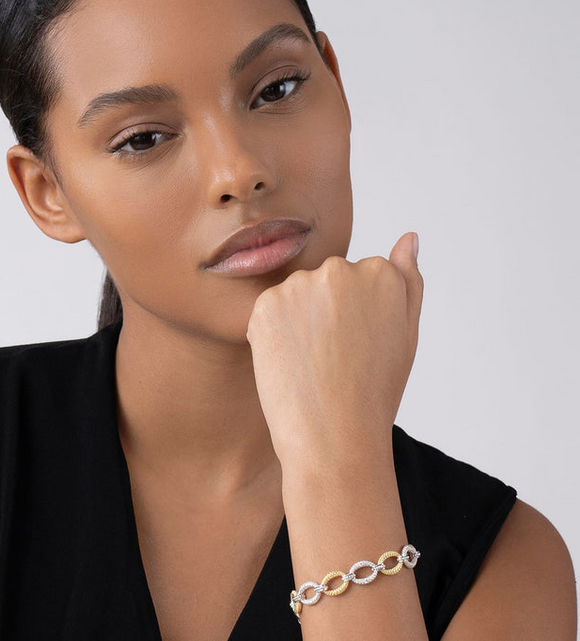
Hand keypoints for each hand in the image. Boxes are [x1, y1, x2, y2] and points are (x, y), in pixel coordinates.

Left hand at [246, 232, 422, 467]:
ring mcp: (299, 285)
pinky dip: (273, 333)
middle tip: (336, 357)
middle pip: (325, 283)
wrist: (334, 437)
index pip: (358, 279)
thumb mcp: (407, 334)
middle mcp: (339, 268)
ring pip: (294, 296)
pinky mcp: (265, 304)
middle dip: (326, 312)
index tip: (359, 345)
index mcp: (379, 271)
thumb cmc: (375, 391)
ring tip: (313, 362)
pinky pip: (268, 312)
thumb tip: (409, 238)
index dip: (356, 316)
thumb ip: (408, 279)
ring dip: (298, 321)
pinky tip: (289, 361)